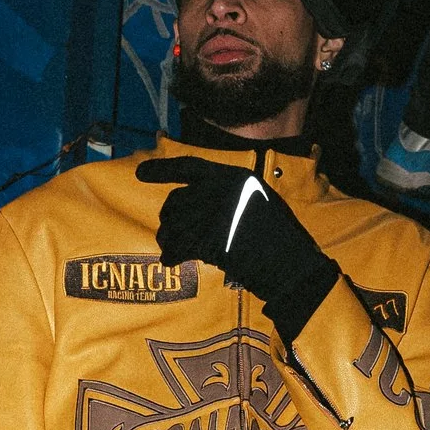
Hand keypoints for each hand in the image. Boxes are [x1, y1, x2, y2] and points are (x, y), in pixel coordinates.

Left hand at [135, 154, 334, 337]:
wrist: (290, 263)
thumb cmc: (277, 236)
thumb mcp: (257, 201)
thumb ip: (228, 196)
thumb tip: (192, 205)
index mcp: (234, 177)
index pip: (190, 166)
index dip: (162, 169)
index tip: (140, 173)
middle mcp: (221, 191)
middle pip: (177, 200)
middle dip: (168, 218)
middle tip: (168, 233)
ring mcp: (216, 215)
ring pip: (175, 224)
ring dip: (168, 239)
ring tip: (170, 248)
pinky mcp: (211, 240)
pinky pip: (180, 246)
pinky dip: (172, 255)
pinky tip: (170, 261)